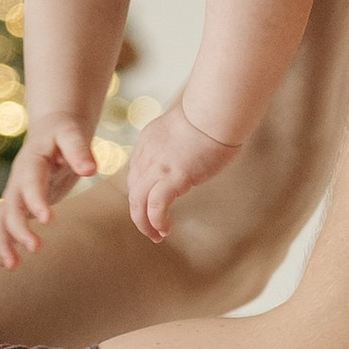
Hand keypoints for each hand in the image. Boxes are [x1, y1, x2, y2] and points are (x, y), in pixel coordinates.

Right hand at [0, 116, 96, 272]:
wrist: (50, 128)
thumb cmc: (65, 131)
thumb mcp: (72, 133)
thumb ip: (79, 149)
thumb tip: (90, 169)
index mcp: (31, 162)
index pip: (30, 183)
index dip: (35, 201)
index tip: (47, 220)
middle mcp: (18, 179)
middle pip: (11, 206)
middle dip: (18, 228)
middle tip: (36, 247)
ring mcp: (17, 192)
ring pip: (2, 219)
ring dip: (4, 242)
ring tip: (12, 266)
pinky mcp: (20, 202)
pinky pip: (7, 223)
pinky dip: (5, 242)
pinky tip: (8, 264)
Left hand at [126, 99, 244, 242]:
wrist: (214, 111)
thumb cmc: (212, 115)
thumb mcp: (188, 128)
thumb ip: (183, 142)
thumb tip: (196, 152)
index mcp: (148, 142)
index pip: (136, 173)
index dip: (141, 193)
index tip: (151, 206)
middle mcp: (147, 156)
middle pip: (134, 190)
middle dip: (139, 213)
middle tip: (150, 229)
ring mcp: (158, 167)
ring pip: (138, 202)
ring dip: (145, 223)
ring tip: (156, 236)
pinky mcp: (172, 177)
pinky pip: (156, 206)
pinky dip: (156, 221)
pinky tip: (165, 229)